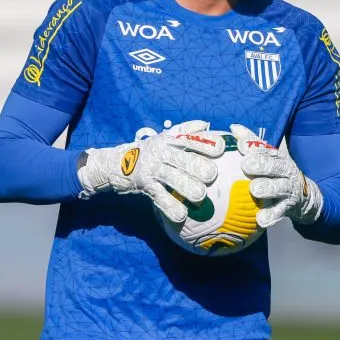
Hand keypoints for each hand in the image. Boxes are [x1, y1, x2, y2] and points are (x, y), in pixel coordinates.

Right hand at [78, 120, 222, 222]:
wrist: (118, 163)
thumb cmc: (151, 151)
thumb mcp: (165, 138)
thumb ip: (186, 131)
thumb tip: (205, 124)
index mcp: (169, 140)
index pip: (189, 139)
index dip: (205, 143)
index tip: (221, 149)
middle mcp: (161, 153)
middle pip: (181, 158)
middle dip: (197, 166)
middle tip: (211, 175)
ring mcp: (152, 169)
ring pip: (171, 177)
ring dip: (186, 187)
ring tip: (200, 196)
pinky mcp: (145, 185)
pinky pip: (159, 196)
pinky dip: (170, 207)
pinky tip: (181, 215)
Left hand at [232, 124, 322, 228]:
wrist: (305, 197)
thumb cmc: (277, 174)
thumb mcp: (270, 158)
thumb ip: (253, 144)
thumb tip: (233, 127)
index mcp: (278, 157)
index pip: (266, 148)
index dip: (253, 146)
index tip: (240, 145)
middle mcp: (285, 171)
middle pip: (275, 166)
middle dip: (262, 164)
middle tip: (247, 165)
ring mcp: (288, 190)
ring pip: (279, 188)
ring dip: (267, 188)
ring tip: (255, 189)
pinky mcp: (288, 208)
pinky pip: (279, 212)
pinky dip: (271, 216)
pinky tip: (261, 219)